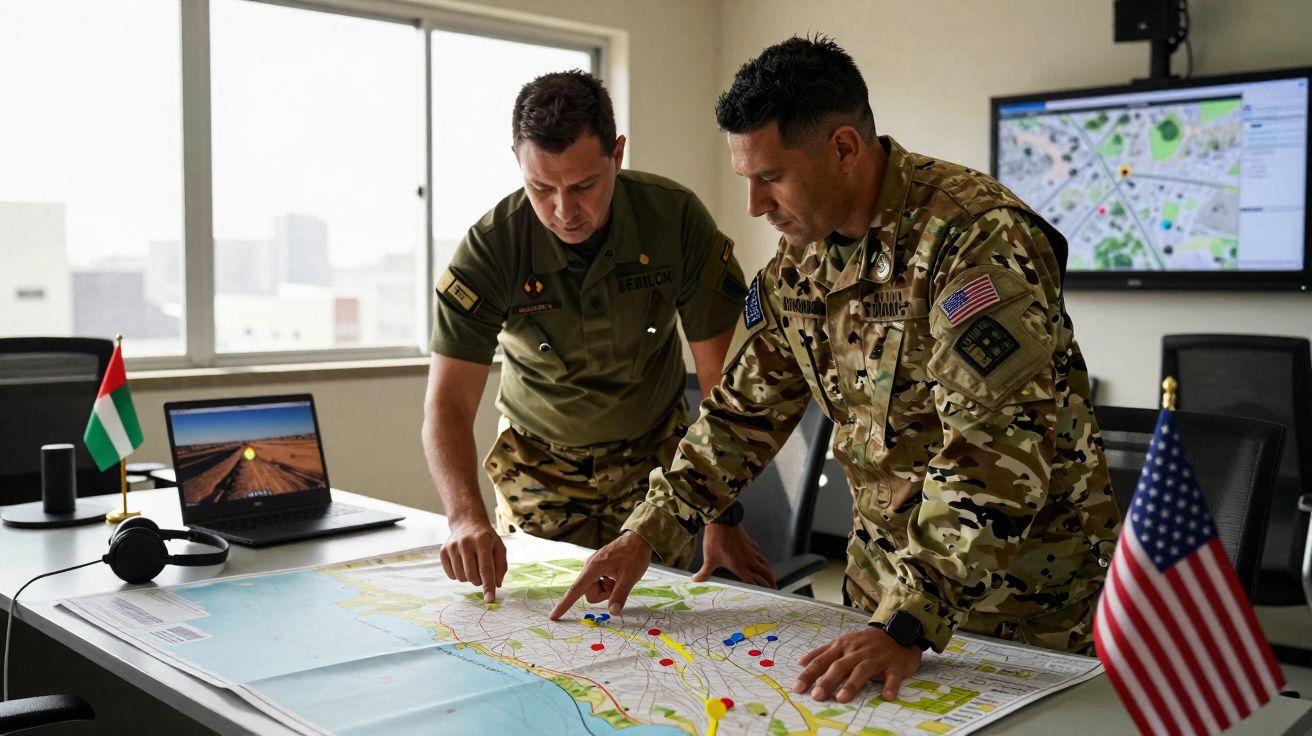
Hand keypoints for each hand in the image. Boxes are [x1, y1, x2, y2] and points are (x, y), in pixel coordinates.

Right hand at [439, 518, 506, 602]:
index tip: (490, 599)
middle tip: (482, 574)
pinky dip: (459, 575)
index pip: (486, 568)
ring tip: (473, 566)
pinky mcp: (443, 551)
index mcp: (483, 541)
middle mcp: (466, 542)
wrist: (467, 522)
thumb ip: (501, 566)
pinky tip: (463, 564)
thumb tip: (497, 585)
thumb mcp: (499, 547)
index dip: (488, 586)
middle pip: (472, 575)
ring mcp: (452, 546)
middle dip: (479, 581)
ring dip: (469, 578)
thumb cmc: (486, 538)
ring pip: (461, 577)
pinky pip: (451, 575)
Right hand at [549, 531, 653, 618]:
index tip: (553, 616)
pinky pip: (598, 582)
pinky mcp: (598, 566)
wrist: (639, 538)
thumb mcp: (629, 578)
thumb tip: (613, 613)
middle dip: (604, 594)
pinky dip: (608, 583)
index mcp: (593, 569)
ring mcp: (593, 566)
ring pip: (594, 589)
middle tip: (618, 583)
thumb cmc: (634, 556)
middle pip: (589, 593)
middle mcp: (589, 567)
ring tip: (619, 577)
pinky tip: (617, 574)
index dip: (564, 605)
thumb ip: (619, 595)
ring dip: (607, 589)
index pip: (575, 591)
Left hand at [693, 523, 775, 587]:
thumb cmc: (715, 541)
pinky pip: (757, 551)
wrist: (721, 522)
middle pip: (764, 571)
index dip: (758, 587)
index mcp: (739, 566)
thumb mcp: (709, 558)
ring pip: (763, 561)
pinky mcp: (749, 542)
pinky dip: (759, 555)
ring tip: (770, 574)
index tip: (763, 593)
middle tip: (774, 586)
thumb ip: (704, 572)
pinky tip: (757, 555)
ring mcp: (750, 550)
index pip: (752, 581)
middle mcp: (747, 560)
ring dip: (767, 569)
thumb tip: (695, 581)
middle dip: (771, 580)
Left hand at [794, 627, 922, 702]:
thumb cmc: (865, 643)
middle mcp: (857, 652)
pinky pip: (892, 676)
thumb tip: (800, 662)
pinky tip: (886, 696)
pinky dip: (890, 685)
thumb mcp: (841, 643)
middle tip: (816, 695)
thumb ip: (821, 653)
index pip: (822, 661)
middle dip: (827, 681)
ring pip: (862, 671)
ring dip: (852, 684)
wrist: (896, 634)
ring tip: (842, 698)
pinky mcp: (894, 665)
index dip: (809, 674)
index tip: (797, 688)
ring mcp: (876, 658)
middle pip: (840, 666)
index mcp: (842, 647)